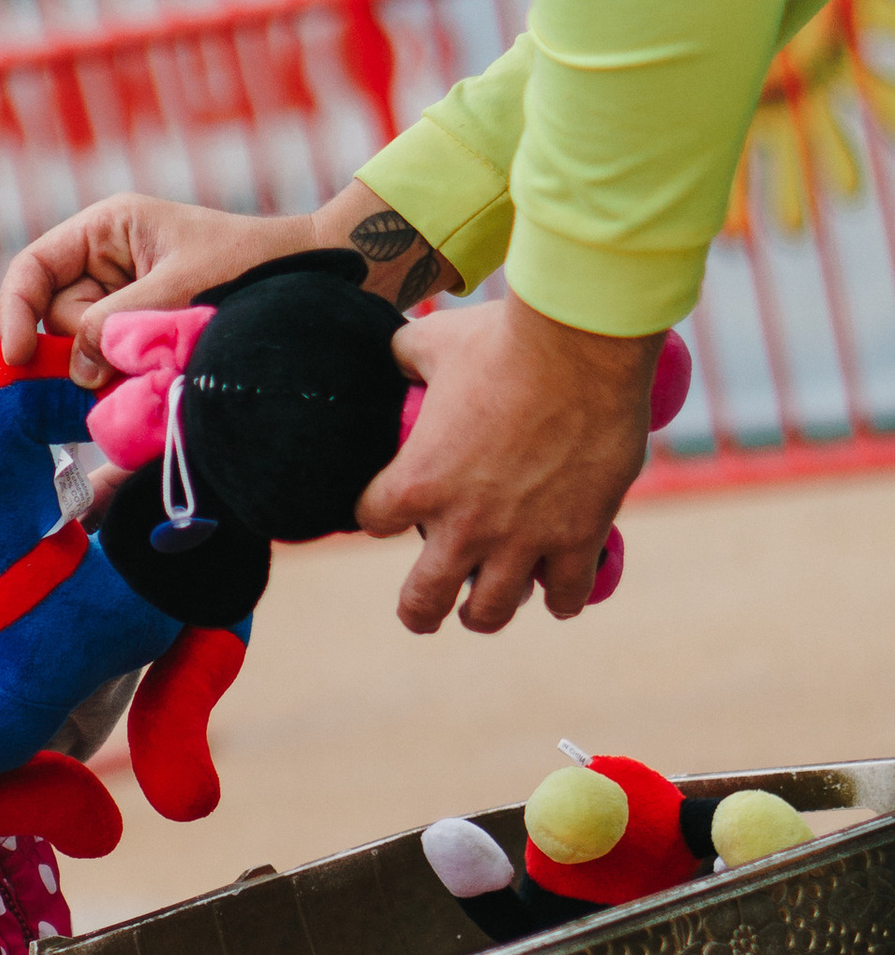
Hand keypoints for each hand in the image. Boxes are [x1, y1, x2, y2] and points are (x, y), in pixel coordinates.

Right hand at [0, 194, 311, 382]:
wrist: (310, 280)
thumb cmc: (252, 266)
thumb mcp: (179, 288)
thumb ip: (119, 324)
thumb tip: (78, 371)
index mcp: (106, 229)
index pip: (34, 269)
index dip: (15, 311)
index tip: (18, 359)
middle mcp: (105, 262)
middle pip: (57, 316)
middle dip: (84, 344)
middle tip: (132, 354)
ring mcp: (122, 299)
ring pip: (83, 347)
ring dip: (112, 364)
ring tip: (165, 354)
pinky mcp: (141, 332)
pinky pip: (112, 361)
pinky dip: (127, 375)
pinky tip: (160, 370)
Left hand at [360, 296, 660, 632]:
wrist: (582, 345)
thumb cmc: (504, 340)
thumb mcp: (436, 342)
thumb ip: (407, 355)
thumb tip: (398, 352)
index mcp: (417, 481)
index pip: (372, 520)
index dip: (377, 513)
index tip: (388, 511)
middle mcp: (463, 524)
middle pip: (423, 599)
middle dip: (419, 611)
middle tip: (423, 612)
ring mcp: (522, 538)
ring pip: (491, 612)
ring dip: (484, 614)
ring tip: (485, 609)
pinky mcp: (578, 537)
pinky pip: (566, 594)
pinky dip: (561, 599)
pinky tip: (558, 596)